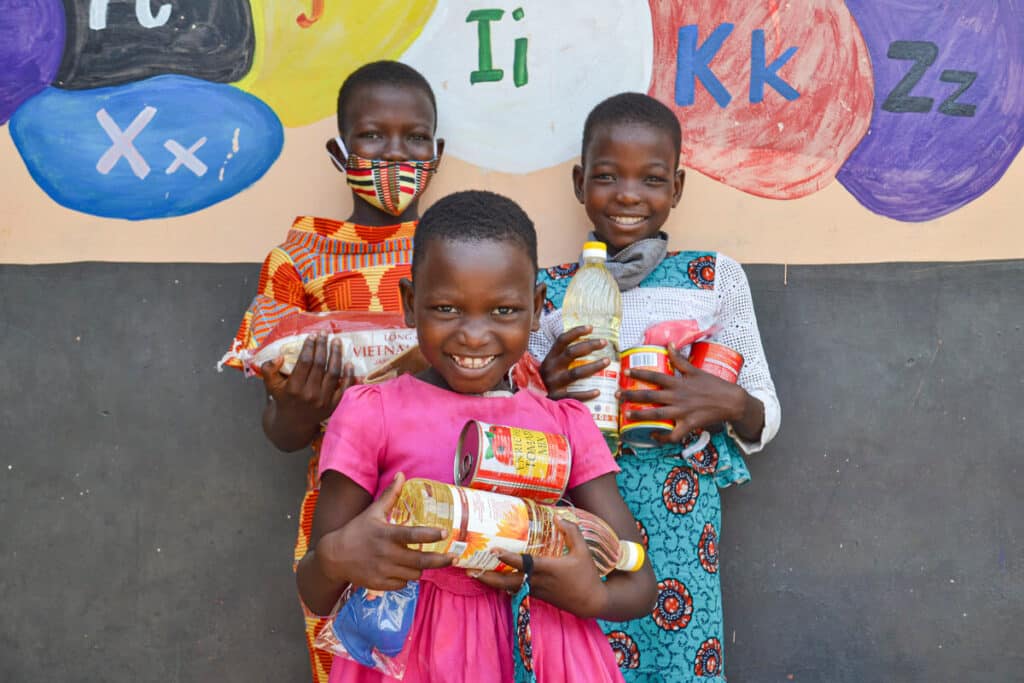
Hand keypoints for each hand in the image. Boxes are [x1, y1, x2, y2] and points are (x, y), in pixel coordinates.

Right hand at [262, 332, 354, 426]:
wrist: (293, 424)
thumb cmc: (283, 399)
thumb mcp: (271, 386)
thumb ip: (269, 370)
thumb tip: (279, 356)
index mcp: (293, 388)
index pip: (304, 362)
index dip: (309, 347)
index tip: (312, 336)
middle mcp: (309, 394)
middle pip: (320, 365)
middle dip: (323, 346)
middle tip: (325, 334)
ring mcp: (323, 401)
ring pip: (333, 373)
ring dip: (336, 355)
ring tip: (337, 342)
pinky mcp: (334, 406)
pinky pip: (344, 388)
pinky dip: (349, 375)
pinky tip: (349, 363)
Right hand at [314, 473, 454, 591]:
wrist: (334, 557)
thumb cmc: (356, 531)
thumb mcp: (373, 512)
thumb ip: (390, 495)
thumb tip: (401, 474)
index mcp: (386, 535)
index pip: (412, 535)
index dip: (430, 535)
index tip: (445, 533)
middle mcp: (386, 554)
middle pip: (420, 561)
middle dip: (440, 560)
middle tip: (454, 557)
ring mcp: (383, 571)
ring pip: (414, 574)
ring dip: (420, 567)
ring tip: (420, 560)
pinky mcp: (380, 584)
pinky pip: (402, 584)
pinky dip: (406, 578)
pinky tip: (403, 570)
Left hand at [472, 518, 607, 617]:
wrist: (591, 602)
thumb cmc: (587, 575)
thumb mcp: (583, 551)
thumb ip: (571, 532)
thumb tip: (558, 517)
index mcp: (547, 568)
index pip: (523, 563)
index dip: (507, 557)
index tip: (492, 550)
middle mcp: (537, 581)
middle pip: (507, 582)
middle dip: (488, 577)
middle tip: (470, 570)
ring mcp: (535, 590)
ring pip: (508, 588)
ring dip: (492, 581)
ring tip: (475, 574)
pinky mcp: (536, 595)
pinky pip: (515, 590)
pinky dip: (503, 586)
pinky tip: (494, 579)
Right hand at [540, 326, 609, 400]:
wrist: (532, 399)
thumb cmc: (547, 379)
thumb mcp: (551, 365)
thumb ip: (563, 356)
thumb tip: (587, 345)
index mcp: (550, 357)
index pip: (562, 340)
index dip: (576, 332)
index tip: (591, 328)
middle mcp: (551, 368)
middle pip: (571, 353)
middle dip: (589, 346)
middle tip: (604, 342)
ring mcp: (554, 382)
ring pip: (576, 373)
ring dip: (593, 366)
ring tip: (607, 361)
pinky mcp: (557, 397)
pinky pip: (574, 395)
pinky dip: (587, 394)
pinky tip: (598, 391)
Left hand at [621, 344, 747, 443]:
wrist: (731, 401)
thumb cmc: (713, 384)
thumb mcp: (696, 370)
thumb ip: (679, 359)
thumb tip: (669, 344)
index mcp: (679, 382)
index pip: (655, 376)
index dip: (639, 374)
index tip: (625, 372)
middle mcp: (678, 397)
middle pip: (651, 396)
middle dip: (632, 396)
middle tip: (617, 395)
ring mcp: (683, 412)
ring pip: (657, 415)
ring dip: (641, 416)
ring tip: (627, 416)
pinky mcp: (689, 425)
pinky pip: (673, 435)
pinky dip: (662, 438)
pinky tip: (652, 436)